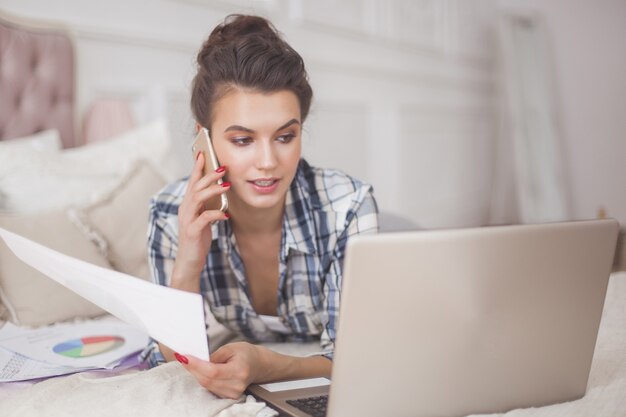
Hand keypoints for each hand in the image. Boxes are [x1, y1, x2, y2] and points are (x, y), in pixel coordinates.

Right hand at [172, 153, 229, 290]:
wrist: (189, 261)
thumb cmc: (197, 239)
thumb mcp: (203, 219)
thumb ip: (207, 206)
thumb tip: (218, 192)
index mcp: (187, 205)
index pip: (191, 182)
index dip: (197, 167)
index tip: (203, 153)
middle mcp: (185, 209)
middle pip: (195, 187)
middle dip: (208, 175)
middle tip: (222, 168)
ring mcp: (187, 220)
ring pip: (197, 198)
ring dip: (212, 190)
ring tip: (226, 185)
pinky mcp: (192, 231)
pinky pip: (204, 218)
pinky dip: (216, 214)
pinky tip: (226, 214)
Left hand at [175, 342, 267, 398]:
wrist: (258, 365)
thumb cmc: (245, 354)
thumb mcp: (231, 348)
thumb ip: (214, 355)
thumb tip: (196, 360)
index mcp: (240, 370)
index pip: (213, 371)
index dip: (197, 365)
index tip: (185, 357)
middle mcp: (237, 385)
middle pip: (208, 380)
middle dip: (193, 369)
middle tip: (183, 358)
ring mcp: (234, 393)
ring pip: (207, 385)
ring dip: (196, 374)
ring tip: (190, 362)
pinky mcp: (229, 397)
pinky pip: (210, 388)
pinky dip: (202, 379)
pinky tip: (199, 371)